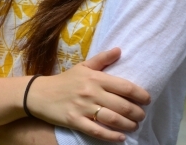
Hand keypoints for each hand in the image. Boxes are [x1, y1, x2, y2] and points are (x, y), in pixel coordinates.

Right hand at [26, 48, 150, 141]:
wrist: (39, 93)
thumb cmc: (64, 80)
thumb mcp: (82, 67)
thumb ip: (102, 59)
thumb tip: (120, 50)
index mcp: (94, 77)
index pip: (125, 87)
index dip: (141, 95)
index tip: (147, 100)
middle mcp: (90, 92)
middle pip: (123, 105)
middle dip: (137, 113)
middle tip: (141, 116)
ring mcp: (82, 107)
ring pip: (113, 119)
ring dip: (128, 125)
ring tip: (134, 126)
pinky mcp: (75, 120)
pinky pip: (97, 131)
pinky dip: (112, 137)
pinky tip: (120, 138)